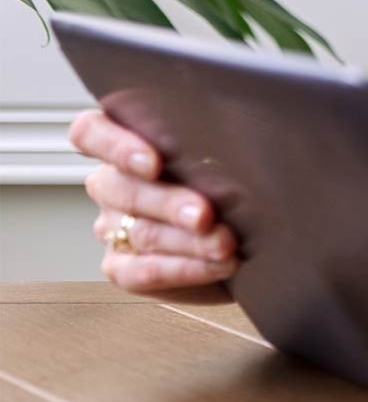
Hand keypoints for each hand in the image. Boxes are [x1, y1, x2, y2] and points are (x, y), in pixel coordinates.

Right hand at [69, 109, 237, 294]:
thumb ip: (215, 139)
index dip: (114, 145)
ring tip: (225, 244)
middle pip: (122, 189)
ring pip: (140, 232)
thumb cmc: (231, 180)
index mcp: (125, 144)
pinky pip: (144, 272)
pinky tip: (220, 265)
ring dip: (187, 240)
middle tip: (206, 214)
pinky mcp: (123, 269)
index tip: (153, 162)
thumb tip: (238, 129)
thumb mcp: (226, 151)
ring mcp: (112, 228)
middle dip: (169, 202)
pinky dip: (186, 269)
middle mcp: (111, 185)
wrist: (242, 236)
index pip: (91, 132)